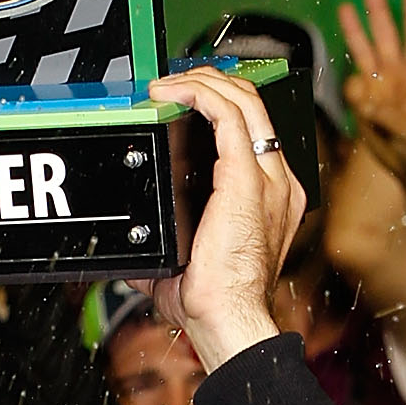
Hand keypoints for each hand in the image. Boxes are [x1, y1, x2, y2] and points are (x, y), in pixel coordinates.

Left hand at [147, 67, 306, 374]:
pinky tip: (169, 94)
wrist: (229, 322)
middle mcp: (276, 181)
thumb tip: (128, 244)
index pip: (253, 128)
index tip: (182, 98)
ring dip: (201, 81)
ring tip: (165, 84)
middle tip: (170, 83)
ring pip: (244, 101)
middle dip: (209, 81)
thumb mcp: (183, 260)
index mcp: (268, 196)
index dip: (218, 101)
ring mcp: (267, 178)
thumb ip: (162, 242)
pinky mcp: (246, 180)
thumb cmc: (211, 301)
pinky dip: (198, 95)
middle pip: (252, 104)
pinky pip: (229, 116)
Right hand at [338, 0, 405, 185]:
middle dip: (377, 11)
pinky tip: (358, 96)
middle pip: (386, 36)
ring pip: (364, 52)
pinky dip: (352, 91)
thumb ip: (394, 117)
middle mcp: (398, 76)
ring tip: (345, 6)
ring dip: (355, 30)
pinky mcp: (365, 105)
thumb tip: (368, 103)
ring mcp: (380, 88)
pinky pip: (353, 89)